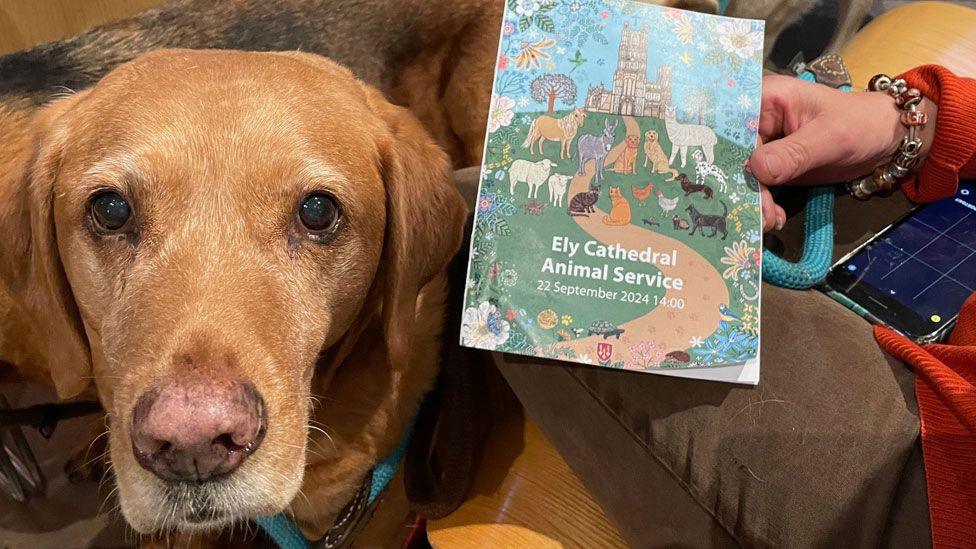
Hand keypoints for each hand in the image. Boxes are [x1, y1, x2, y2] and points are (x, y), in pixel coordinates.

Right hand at [750, 75, 936, 230]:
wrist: (884, 140)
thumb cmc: (861, 124)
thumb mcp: (830, 137)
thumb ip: (794, 153)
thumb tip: (757, 170)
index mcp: (767, 99)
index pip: (733, 126)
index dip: (727, 154)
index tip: (732, 183)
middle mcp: (758, 120)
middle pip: (734, 154)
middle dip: (742, 185)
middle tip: (756, 214)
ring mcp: (765, 144)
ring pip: (744, 174)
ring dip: (753, 201)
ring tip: (769, 221)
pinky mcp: (773, 165)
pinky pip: (758, 186)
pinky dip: (764, 204)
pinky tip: (774, 218)